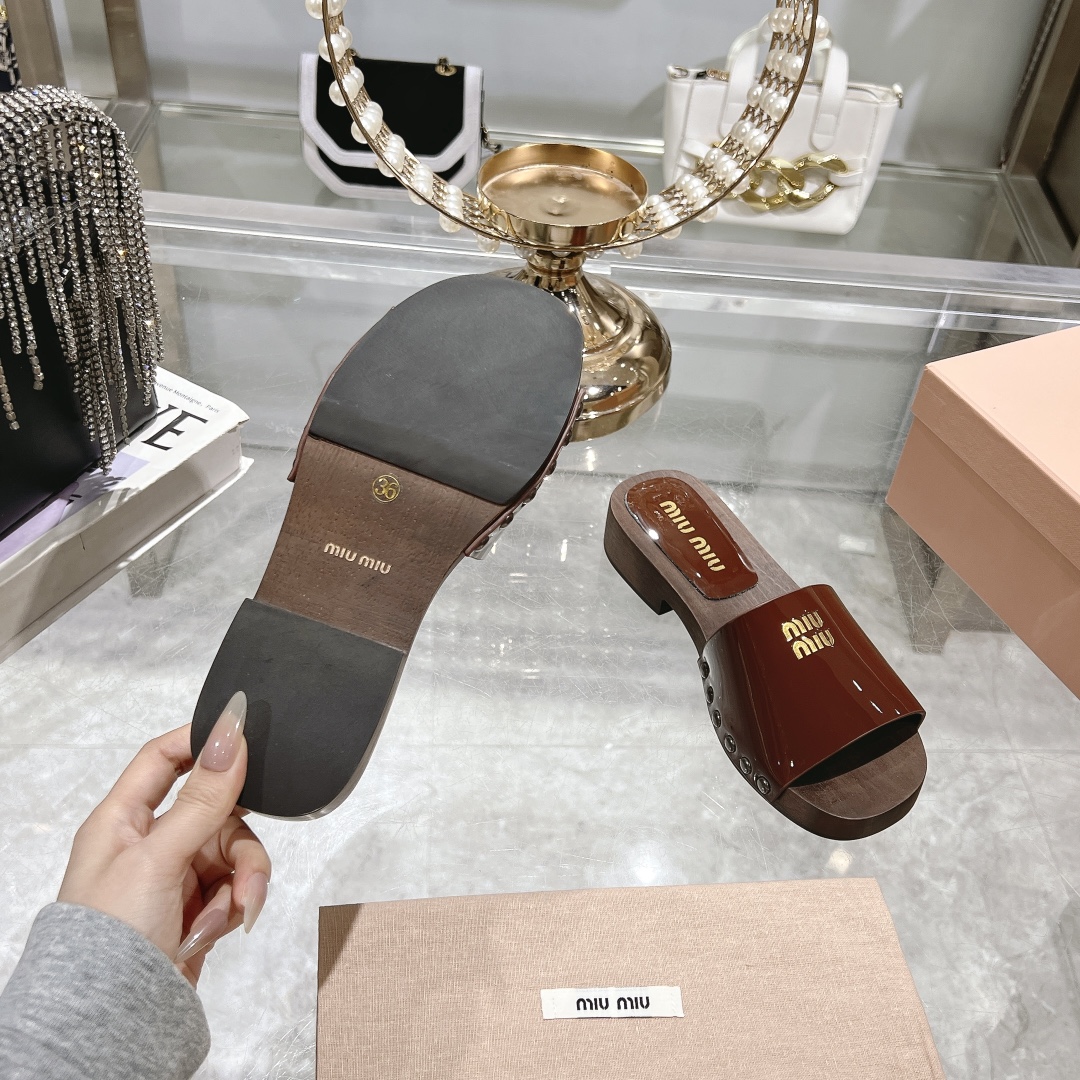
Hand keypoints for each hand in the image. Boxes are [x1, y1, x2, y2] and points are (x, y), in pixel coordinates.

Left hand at [57, 694, 269, 985]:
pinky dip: (234, 906)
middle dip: (238, 843)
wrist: (114, 1022)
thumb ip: (201, 797)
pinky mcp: (194, 908)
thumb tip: (230, 732)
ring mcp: (172, 877)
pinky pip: (232, 887)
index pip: (164, 758)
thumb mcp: (159, 857)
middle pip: (216, 811)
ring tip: (235, 913)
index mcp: (121, 819)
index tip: (246, 742)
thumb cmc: (114, 937)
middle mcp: (147, 843)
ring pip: (232, 851)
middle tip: (245, 869)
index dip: (204, 744)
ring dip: (242, 881)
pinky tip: (218, 929)